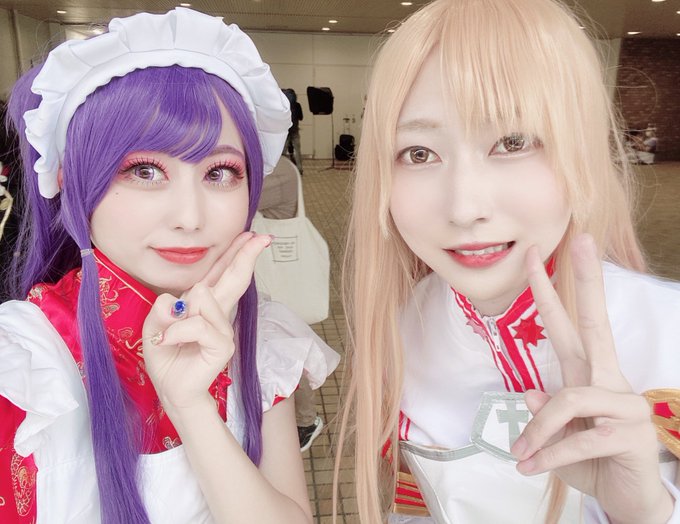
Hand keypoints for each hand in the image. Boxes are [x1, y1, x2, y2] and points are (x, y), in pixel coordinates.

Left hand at [142, 232, 271, 412]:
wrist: (172, 390)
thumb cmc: (167, 357)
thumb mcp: (154, 327)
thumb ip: (162, 310)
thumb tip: (176, 301)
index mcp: (203, 304)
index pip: (222, 273)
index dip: (236, 253)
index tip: (252, 236)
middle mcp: (217, 313)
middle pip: (234, 277)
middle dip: (245, 255)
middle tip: (261, 238)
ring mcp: (222, 329)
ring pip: (204, 297)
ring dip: (179, 315)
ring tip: (169, 333)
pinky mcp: (222, 345)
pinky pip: (198, 324)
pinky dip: (177, 332)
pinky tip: (168, 340)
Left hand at [511, 234, 672, 523]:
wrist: (628, 500)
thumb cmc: (591, 461)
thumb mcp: (556, 436)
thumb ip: (543, 412)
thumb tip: (528, 393)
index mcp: (587, 373)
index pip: (568, 323)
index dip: (551, 290)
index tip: (536, 254)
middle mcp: (608, 379)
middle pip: (596, 323)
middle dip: (588, 281)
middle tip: (583, 239)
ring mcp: (624, 404)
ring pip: (567, 399)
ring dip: (538, 431)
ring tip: (522, 454)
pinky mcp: (630, 434)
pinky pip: (578, 440)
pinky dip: (550, 457)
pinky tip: (532, 468)